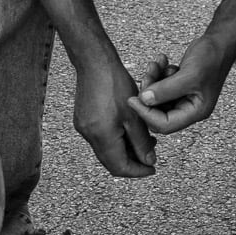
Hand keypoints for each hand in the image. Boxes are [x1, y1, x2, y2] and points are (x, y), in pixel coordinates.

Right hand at [73, 55, 156, 177]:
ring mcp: (83, 127)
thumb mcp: (135, 115)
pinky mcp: (82, 119)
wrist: (94, 63)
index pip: (119, 168)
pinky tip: (128, 128)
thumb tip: (148, 161)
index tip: (153, 168)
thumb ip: (142, 142)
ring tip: (143, 138)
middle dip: (132, 161)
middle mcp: (88, 135)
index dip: (138, 171)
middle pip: (111, 161)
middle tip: (151, 153)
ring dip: (124, 149)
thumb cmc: (115, 84)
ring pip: (106, 150)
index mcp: (101, 136)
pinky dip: (115, 139)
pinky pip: (100, 138)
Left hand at [128, 41, 226, 134]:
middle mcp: (189, 108)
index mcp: (196, 112)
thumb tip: (144, 100)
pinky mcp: (177, 86)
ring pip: (156, 96)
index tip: (132, 99)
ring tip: (156, 64)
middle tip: (147, 75)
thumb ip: (166, 90)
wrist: (219, 42)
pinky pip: (160, 85)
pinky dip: (158, 73)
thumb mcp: (189, 75)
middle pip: (157, 111)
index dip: (146, 114)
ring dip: (152, 79)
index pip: (165, 124)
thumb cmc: (211, 59)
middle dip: (148, 93)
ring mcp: (182, 97)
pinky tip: (163, 61)